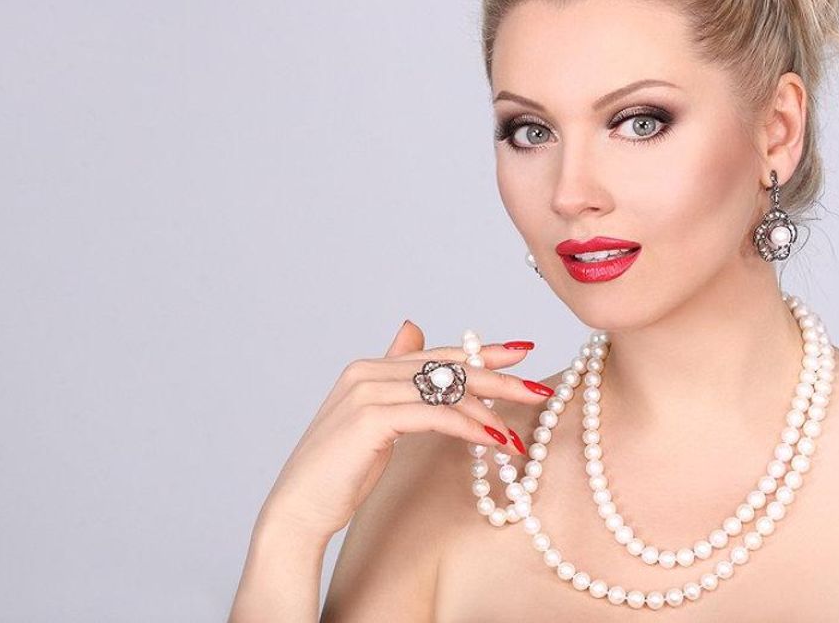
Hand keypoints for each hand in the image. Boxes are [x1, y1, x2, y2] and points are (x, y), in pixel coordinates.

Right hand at [258, 320, 549, 542]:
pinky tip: (493, 438)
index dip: (482, 353)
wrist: (299, 509)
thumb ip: (395, 377)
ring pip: (445, 390)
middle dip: (498, 377)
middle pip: (447, 367)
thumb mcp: (375, 418)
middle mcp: (367, 371)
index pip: (438, 354)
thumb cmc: (340, 471)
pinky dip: (468, 425)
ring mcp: (367, 392)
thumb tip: (412, 328)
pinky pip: (434, 415)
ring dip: (489, 409)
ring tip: (520, 432)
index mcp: (369, 367)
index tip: (521, 352)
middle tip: (538, 387)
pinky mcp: (371, 419)